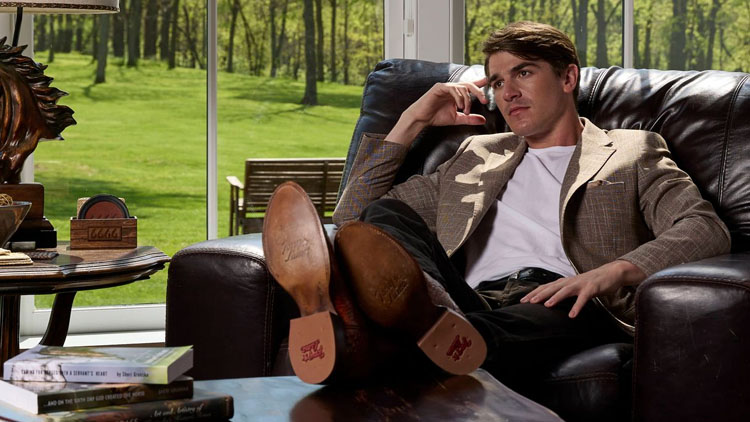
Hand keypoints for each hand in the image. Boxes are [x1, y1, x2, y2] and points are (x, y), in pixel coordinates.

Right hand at [386, 78, 488, 145]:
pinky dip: (458, 97)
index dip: (479, 83)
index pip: (470, 86)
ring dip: (467, 99)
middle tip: (484, 100)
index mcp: (456, 94)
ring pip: (462, 87)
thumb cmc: (437, 117)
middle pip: (469, 85)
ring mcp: (445, 86)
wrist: (422, 119)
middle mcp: (452, 88)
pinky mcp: (439, 87)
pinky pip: (452, 88)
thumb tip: (483, 120)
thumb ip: (469, 118)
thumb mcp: (457, 119)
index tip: (488, 82)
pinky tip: (459, 105)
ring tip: (465, 110)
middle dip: (478, 91)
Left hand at [519, 260, 646, 317]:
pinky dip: (577, 306)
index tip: (522, 301)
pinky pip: (583, 299)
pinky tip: (572, 315)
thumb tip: (550, 300)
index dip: (534, 293)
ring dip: (555, 297)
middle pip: (551, 287)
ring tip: (546, 305)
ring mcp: (580, 284)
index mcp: (565, 282)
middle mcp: (570, 281)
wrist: (611, 273)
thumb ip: (563, 291)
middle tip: (527, 302)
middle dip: (539, 294)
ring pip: (565, 290)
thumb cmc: (591, 282)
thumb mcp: (574, 286)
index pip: (546, 287)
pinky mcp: (591, 288)